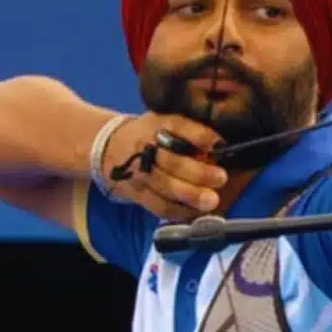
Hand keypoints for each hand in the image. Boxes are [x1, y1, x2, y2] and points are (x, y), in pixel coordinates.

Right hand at [102, 113, 227, 219]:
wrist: (109, 145)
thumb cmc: (151, 133)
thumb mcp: (166, 121)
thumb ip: (191, 132)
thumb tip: (221, 148)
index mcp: (158, 124)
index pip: (179, 126)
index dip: (200, 135)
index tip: (220, 144)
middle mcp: (146, 147)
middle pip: (172, 162)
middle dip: (199, 172)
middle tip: (221, 178)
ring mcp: (139, 172)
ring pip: (165, 186)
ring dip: (191, 195)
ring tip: (212, 201)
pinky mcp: (136, 193)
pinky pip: (158, 206)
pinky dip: (179, 211)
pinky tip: (196, 211)